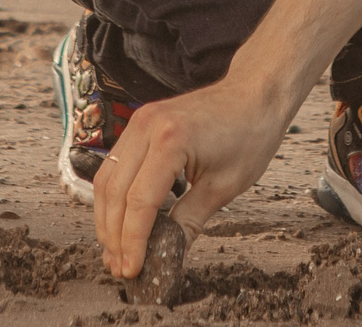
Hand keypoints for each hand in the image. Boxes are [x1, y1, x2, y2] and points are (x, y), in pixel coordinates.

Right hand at [96, 76, 289, 278]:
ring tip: (116, 251)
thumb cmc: (249, 133)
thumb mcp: (224, 186)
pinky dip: (114, 196)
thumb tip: (168, 256)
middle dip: (115, 236)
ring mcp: (140, 121)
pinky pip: (115, 165)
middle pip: (115, 192)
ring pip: (107, 179)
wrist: (255, 93)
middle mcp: (147, 126)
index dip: (133, 241)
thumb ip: (189, 222)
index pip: (140, 201)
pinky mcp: (140, 123)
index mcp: (171, 140)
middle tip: (120, 267)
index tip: (133, 269)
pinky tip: (120, 220)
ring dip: (107, 219)